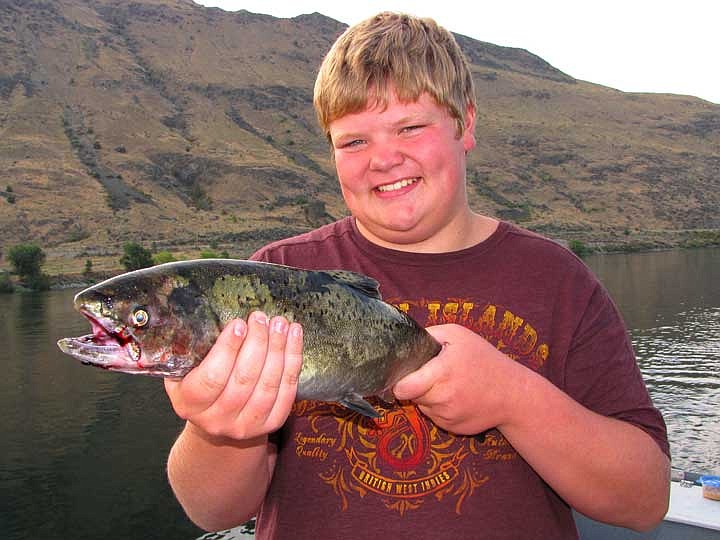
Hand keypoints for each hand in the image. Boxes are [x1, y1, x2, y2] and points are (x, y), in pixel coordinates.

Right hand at [164, 311, 302, 441]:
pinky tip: (294, 337)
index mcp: (189, 404)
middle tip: (261, 318)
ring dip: (278, 349)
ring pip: (268, 385)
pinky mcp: (271, 424)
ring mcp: (246, 425)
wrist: (219, 417)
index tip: (239, 323)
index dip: (227, 349)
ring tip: (280, 324)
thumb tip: (212, 318)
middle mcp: (216, 420)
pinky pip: (287, 390)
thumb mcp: (184, 369)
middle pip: (243, 380)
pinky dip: (293, 361)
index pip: (211, 378)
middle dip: (257, 343)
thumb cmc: (200, 383)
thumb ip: (192, 350)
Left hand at [392, 324, 524, 435]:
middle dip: (416, 386)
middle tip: (434, 374)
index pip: (404, 388)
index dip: (399, 382)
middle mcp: (444, 398)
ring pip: (423, 406)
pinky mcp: (452, 428)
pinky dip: (439, 408)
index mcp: (443, 372)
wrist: (513, 394)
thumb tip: (406, 342)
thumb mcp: (458, 335)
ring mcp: (448, 416)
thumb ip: (429, 335)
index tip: (403, 375)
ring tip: (449, 384)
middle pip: (412, 396)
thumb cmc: (485, 360)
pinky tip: (456, 398)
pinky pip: (434, 416)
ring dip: (428, 397)